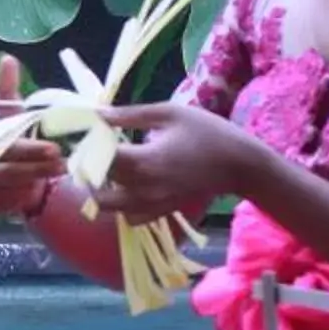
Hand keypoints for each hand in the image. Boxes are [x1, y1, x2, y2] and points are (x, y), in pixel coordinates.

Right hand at [0, 56, 66, 218]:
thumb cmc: (2, 132)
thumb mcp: (6, 110)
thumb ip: (5, 88)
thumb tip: (7, 59)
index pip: (3, 148)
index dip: (28, 150)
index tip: (54, 148)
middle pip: (7, 171)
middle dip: (37, 167)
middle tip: (63, 162)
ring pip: (12, 188)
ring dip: (37, 180)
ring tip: (62, 170)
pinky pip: (11, 204)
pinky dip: (27, 196)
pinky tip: (41, 187)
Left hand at [93, 99, 261, 224]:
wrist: (240, 164)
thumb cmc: (207, 132)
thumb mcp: (168, 113)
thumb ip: (128, 115)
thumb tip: (96, 114)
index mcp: (143, 162)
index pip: (98, 160)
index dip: (88, 147)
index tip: (90, 133)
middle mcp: (143, 189)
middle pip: (98, 186)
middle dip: (91, 168)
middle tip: (95, 149)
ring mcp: (151, 205)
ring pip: (108, 207)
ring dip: (102, 189)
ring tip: (110, 168)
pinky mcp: (160, 213)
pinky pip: (129, 217)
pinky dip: (121, 205)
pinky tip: (128, 185)